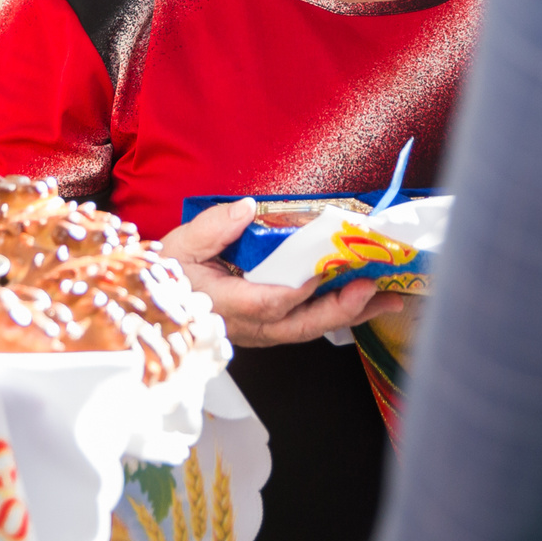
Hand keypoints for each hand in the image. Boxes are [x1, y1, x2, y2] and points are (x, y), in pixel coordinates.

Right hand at [159, 199, 402, 347]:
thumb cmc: (167, 273)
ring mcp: (259, 331)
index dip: (298, 289)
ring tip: (387, 297)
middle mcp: (246, 325)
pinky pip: (305, 324)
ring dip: (349, 313)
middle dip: (339, 308)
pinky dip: (336, 313)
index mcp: (223, 304)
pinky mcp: (268, 328)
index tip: (324, 270)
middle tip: (373, 289)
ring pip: (308, 328)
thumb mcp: (180, 245)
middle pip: (298, 325)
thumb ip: (213, 228)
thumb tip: (246, 209)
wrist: (154, 302)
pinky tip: (363, 300)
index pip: (267, 302)